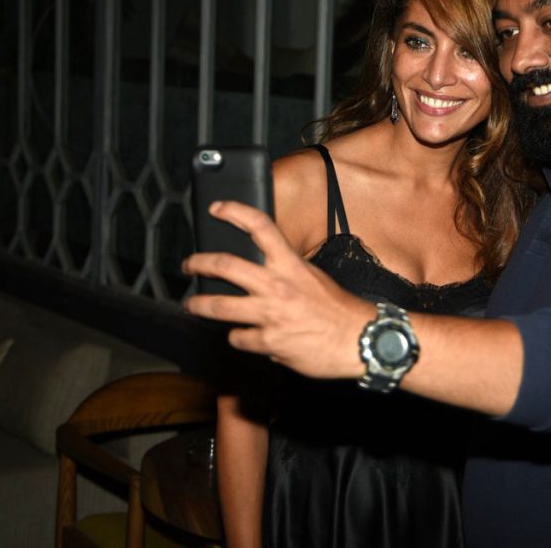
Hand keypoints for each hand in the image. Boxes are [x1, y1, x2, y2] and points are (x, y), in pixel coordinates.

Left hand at [182, 201, 372, 379]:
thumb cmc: (340, 310)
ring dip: (200, 305)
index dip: (234, 212)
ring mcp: (269, 314)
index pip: (260, 227)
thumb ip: (286, 274)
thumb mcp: (313, 279)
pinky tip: (245, 338)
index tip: (217, 208)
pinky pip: (239, 338)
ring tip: (194, 305)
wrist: (360, 340)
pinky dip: (239, 338)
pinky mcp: (268, 341)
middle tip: (190, 264)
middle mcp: (276, 286)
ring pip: (218, 306)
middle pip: (225, 265)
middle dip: (199, 263)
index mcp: (290, 265)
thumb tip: (262, 277)